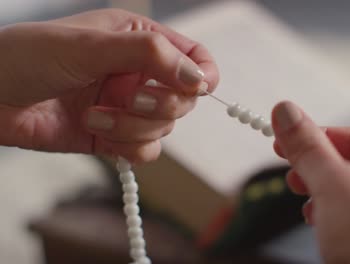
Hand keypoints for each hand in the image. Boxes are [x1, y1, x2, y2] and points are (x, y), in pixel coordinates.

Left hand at [0, 9, 217, 161]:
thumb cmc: (29, 57)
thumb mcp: (91, 46)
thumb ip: (149, 56)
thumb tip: (198, 78)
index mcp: (140, 41)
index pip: (194, 57)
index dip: (203, 75)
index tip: (195, 88)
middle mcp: (140, 74)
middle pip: (184, 99)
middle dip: (159, 106)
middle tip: (130, 100)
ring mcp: (129, 106)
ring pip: (164, 128)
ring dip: (133, 127)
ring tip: (95, 116)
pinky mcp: (116, 135)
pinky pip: (146, 151)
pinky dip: (127, 147)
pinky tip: (99, 132)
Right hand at [271, 101, 349, 263]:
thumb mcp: (336, 188)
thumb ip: (309, 148)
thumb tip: (285, 109)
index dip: (320, 135)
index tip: (284, 138)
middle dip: (318, 167)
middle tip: (288, 172)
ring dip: (324, 194)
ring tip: (305, 204)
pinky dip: (335, 218)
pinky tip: (321, 226)